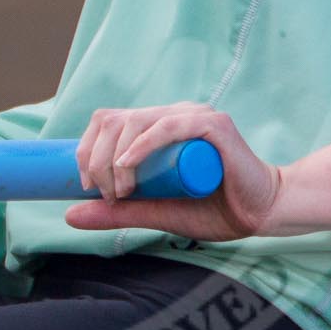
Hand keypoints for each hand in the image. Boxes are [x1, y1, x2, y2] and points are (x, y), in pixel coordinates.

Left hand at [66, 102, 280, 242]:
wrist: (261, 215)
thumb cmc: (213, 210)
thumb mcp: (155, 212)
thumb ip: (117, 212)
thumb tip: (69, 215)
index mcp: (157, 126)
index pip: (107, 121)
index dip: (87, 149)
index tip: (86, 185)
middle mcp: (172, 114)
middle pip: (114, 120)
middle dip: (97, 158)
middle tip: (104, 194)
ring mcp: (193, 116)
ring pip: (136, 121)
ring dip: (116, 158)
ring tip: (121, 189)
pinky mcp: (214, 125)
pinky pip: (169, 125)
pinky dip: (143, 144)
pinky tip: (128, 166)